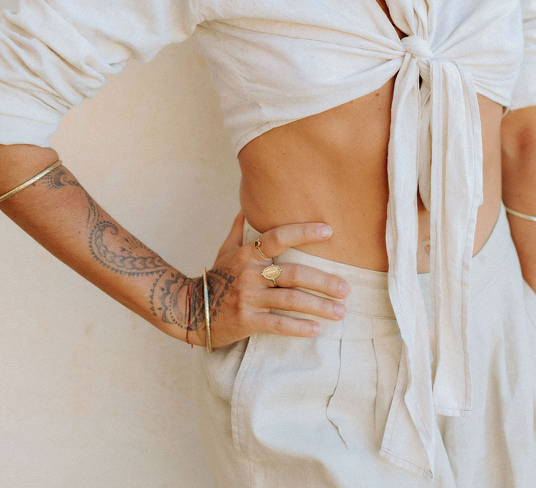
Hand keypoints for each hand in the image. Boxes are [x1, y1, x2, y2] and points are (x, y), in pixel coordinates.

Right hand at [187, 212, 349, 348]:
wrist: (189, 310)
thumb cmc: (215, 278)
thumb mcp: (225, 250)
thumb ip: (239, 228)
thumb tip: (246, 205)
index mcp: (247, 253)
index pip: (278, 237)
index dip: (303, 232)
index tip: (329, 230)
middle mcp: (250, 273)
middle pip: (293, 274)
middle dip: (323, 281)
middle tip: (346, 288)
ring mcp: (248, 298)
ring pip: (290, 300)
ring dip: (318, 306)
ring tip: (340, 312)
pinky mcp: (246, 321)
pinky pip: (277, 324)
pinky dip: (298, 327)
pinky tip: (315, 329)